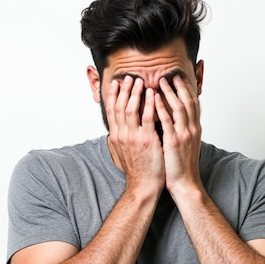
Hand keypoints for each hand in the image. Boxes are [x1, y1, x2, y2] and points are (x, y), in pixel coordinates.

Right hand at [105, 76, 164, 194]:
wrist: (143, 185)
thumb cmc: (138, 169)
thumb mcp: (124, 151)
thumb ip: (121, 136)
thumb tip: (118, 127)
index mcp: (117, 136)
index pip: (111, 110)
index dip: (113, 95)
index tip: (116, 83)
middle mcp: (122, 135)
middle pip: (119, 106)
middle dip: (124, 90)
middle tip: (129, 77)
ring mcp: (134, 138)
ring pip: (131, 109)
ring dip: (135, 93)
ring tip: (140, 81)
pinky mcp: (147, 141)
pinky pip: (148, 118)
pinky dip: (149, 105)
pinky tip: (153, 95)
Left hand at [155, 75, 202, 193]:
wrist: (185, 184)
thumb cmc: (181, 166)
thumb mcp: (186, 145)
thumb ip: (182, 130)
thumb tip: (177, 120)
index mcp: (194, 129)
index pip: (193, 104)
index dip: (187, 90)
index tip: (179, 79)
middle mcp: (191, 129)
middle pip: (188, 101)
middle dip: (179, 86)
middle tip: (170, 74)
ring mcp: (184, 135)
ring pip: (179, 107)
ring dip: (170, 92)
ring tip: (161, 81)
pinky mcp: (174, 142)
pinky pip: (167, 120)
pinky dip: (161, 107)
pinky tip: (154, 98)